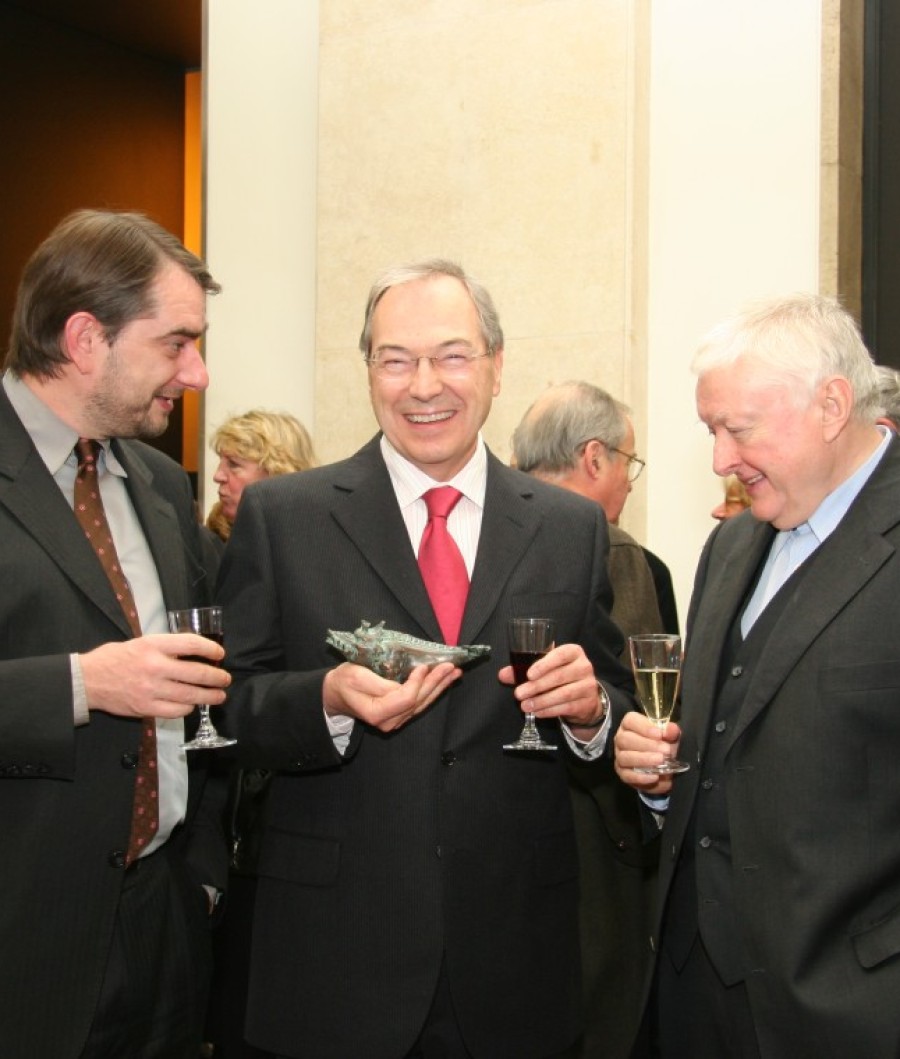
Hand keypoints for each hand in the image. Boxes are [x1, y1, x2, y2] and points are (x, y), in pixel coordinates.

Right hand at [80, 633, 229, 718]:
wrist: (88, 680)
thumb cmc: (116, 658)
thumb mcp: (142, 642)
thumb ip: (166, 647)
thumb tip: (195, 652)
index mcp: (153, 645)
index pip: (192, 644)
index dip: (211, 649)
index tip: (219, 654)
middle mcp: (154, 666)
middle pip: (196, 673)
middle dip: (216, 677)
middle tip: (225, 679)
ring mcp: (150, 689)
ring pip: (190, 695)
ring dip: (209, 696)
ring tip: (219, 695)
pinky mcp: (145, 708)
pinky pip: (176, 711)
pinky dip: (187, 709)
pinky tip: (191, 705)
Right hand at [322, 661, 461, 732]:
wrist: (336, 693)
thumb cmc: (344, 681)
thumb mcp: (357, 676)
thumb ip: (381, 684)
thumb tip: (404, 683)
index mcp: (376, 713)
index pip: (405, 698)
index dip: (418, 682)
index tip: (423, 666)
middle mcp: (388, 721)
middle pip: (418, 701)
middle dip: (436, 682)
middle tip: (451, 666)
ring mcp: (395, 720)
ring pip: (423, 703)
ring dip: (440, 687)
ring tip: (454, 673)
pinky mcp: (400, 715)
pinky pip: (419, 703)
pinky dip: (433, 691)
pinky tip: (443, 681)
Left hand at [498, 643, 602, 730]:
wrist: (585, 696)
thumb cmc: (561, 676)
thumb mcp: (546, 668)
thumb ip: (524, 669)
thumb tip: (503, 674)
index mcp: (573, 652)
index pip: (561, 654)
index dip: (544, 664)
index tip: (529, 674)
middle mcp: (584, 666)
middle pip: (559, 676)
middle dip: (536, 686)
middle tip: (519, 693)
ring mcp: (588, 685)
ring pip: (563, 694)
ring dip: (541, 701)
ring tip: (525, 705)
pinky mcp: (587, 703)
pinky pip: (566, 707)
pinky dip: (549, 711)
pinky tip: (537, 712)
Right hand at [614, 710, 682, 794]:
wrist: (663, 766)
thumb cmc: (663, 744)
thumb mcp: (670, 736)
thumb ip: (671, 731)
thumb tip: (671, 730)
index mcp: (630, 725)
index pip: (630, 721)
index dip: (644, 727)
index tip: (660, 734)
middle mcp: (621, 739)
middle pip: (625, 739)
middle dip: (646, 745)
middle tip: (665, 750)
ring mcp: (620, 757)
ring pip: (624, 757)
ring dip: (644, 760)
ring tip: (660, 761)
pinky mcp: (623, 773)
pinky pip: (627, 775)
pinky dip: (641, 777)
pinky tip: (655, 776)